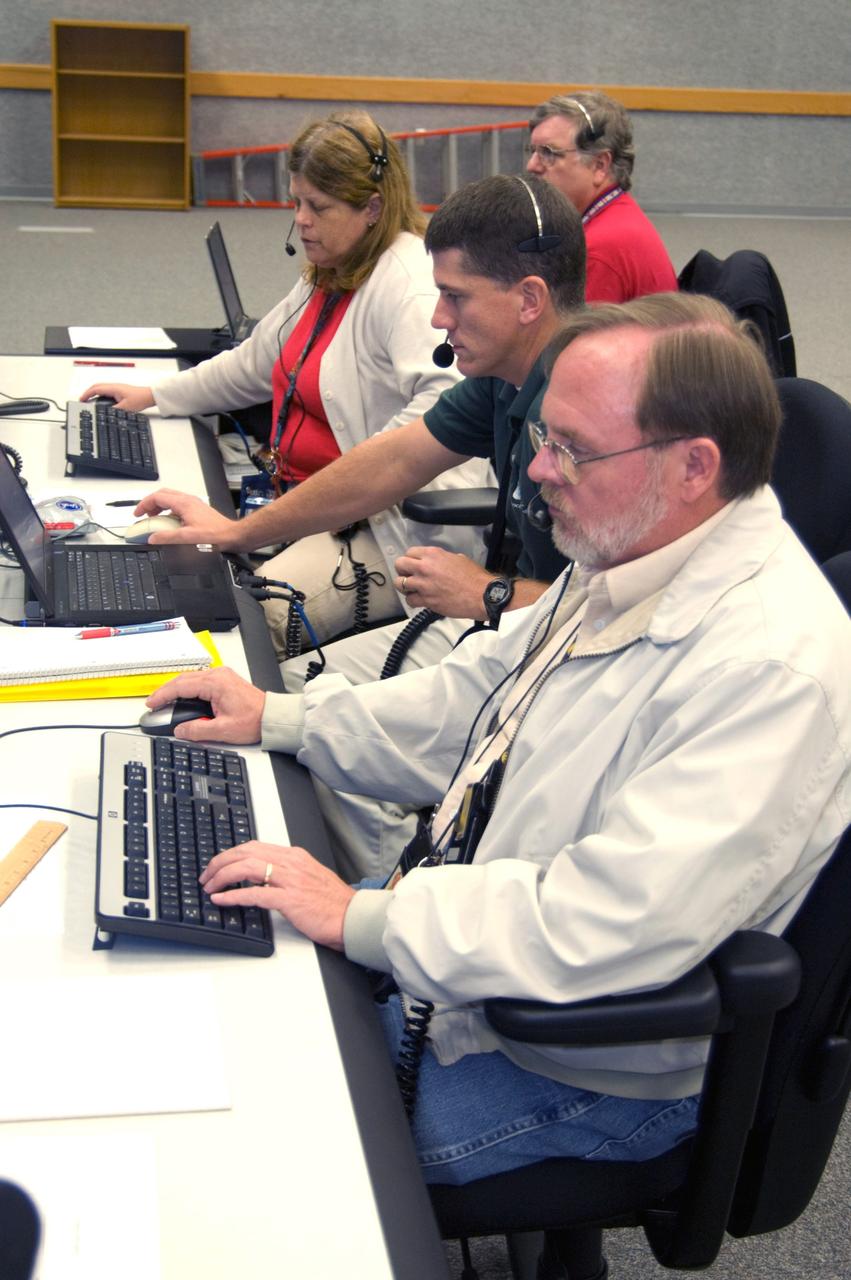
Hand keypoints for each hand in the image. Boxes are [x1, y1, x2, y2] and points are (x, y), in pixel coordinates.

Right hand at [81, 383, 154, 411]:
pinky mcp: (120, 391)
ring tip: (89, 402)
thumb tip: (104, 414)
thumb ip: (113, 411)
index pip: (95, 389)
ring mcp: (117, 388)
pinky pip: (106, 392)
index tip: (81, 400)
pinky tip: (101, 402)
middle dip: (88, 393)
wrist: (150, 396)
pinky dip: (100, 396)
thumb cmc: (140, 399)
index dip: (86, 394)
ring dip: (94, 394)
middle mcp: (114, 386)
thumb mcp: (125, 408)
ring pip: (101, 389)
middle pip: (96, 387)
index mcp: (113, 388)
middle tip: (83, 400)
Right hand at [133, 488, 242, 548]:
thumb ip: (168, 537)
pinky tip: (169, 522)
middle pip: (163, 495)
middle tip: (144, 514)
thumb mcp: (188, 538)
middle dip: (150, 503)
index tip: (138, 514)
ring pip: (170, 499)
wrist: (232, 535)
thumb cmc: (215, 535)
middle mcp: (188, 500)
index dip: (144, 505)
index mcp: (183, 503)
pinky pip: (178, 505)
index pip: (157, 497)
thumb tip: (152, 538)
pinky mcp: (197, 509)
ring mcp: (193, 503)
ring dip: (159, 507)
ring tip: (154, 518)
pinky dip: (168, 510)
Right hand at [145, 667, 264, 742]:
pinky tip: (181, 697)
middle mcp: (218, 675)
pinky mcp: (224, 680)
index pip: (180, 686)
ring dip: (175, 689)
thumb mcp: (222, 730)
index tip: (151, 703)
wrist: (271, 717)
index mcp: (215, 683)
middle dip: (165, 691)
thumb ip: (197, 730)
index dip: (162, 695)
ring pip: (190, 678)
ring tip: (163, 702)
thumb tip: (180, 730)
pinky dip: (187, 688)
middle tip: (153, 704)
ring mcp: (221, 676)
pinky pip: (199, 680)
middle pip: (183, 679)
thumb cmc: (254, 720)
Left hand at [199, 842, 353, 949]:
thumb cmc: (333, 903)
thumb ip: (287, 873)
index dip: (230, 854)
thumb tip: (261, 877)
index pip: (254, 846)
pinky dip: (232, 896)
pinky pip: (254, 894)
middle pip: (245, 852)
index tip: (218, 864)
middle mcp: (290, 863)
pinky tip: (221, 900)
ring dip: (221, 876)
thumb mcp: (309, 877)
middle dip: (220, 862)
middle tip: (206, 875)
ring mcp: (290, 880)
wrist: (351, 917)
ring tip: (209, 886)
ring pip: (245, 868)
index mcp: (294, 856)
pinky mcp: (289, 900)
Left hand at [394, 546, 493, 618]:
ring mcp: (424, 584)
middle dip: (402, 570)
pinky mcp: (426, 600)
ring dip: (405, 587)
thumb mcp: (458, 558)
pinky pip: (410, 600)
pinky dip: (413, 600)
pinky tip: (419, 600)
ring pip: (400, 583)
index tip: (414, 565)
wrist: (482, 595)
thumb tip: (437, 563)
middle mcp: (425, 567)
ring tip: (412, 589)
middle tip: (409, 576)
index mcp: (433, 554)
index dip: (411, 559)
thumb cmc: (474, 577)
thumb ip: (443, 559)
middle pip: (400, 565)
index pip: (410, 552)